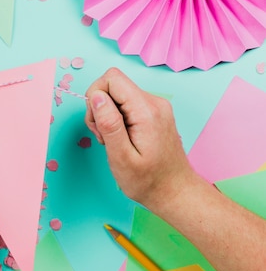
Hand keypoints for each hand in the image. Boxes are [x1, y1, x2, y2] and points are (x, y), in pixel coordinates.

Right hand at [84, 68, 195, 208]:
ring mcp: (155, 106)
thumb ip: (109, 124)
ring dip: (106, 115)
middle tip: (103, 136)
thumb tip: (96, 96)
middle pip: (113, 84)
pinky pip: (125, 103)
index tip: (98, 124)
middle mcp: (154, 102)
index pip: (112, 78)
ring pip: (117, 94)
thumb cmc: (147, 181)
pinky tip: (120, 139)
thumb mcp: (121, 157)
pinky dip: (115, 118)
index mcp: (147, 111)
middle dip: (98, 107)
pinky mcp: (152, 112)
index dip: (95, 96)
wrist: (174, 192)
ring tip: (112, 141)